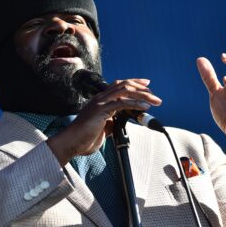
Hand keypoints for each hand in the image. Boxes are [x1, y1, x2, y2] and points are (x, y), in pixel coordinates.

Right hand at [47, 79, 161, 165]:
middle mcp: (100, 98)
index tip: (146, 86)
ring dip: (142, 95)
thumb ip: (111, 122)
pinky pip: (122, 103)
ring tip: (154, 101)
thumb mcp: (102, 128)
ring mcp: (100, 103)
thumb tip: (120, 123)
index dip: (134, 83)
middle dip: (141, 88)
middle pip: (124, 84)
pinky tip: (144, 107)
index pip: (119, 85)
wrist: (71, 143)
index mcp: (100, 101)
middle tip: (154, 95)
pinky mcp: (101, 110)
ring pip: (125, 91)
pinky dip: (135, 103)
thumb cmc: (83, 138)